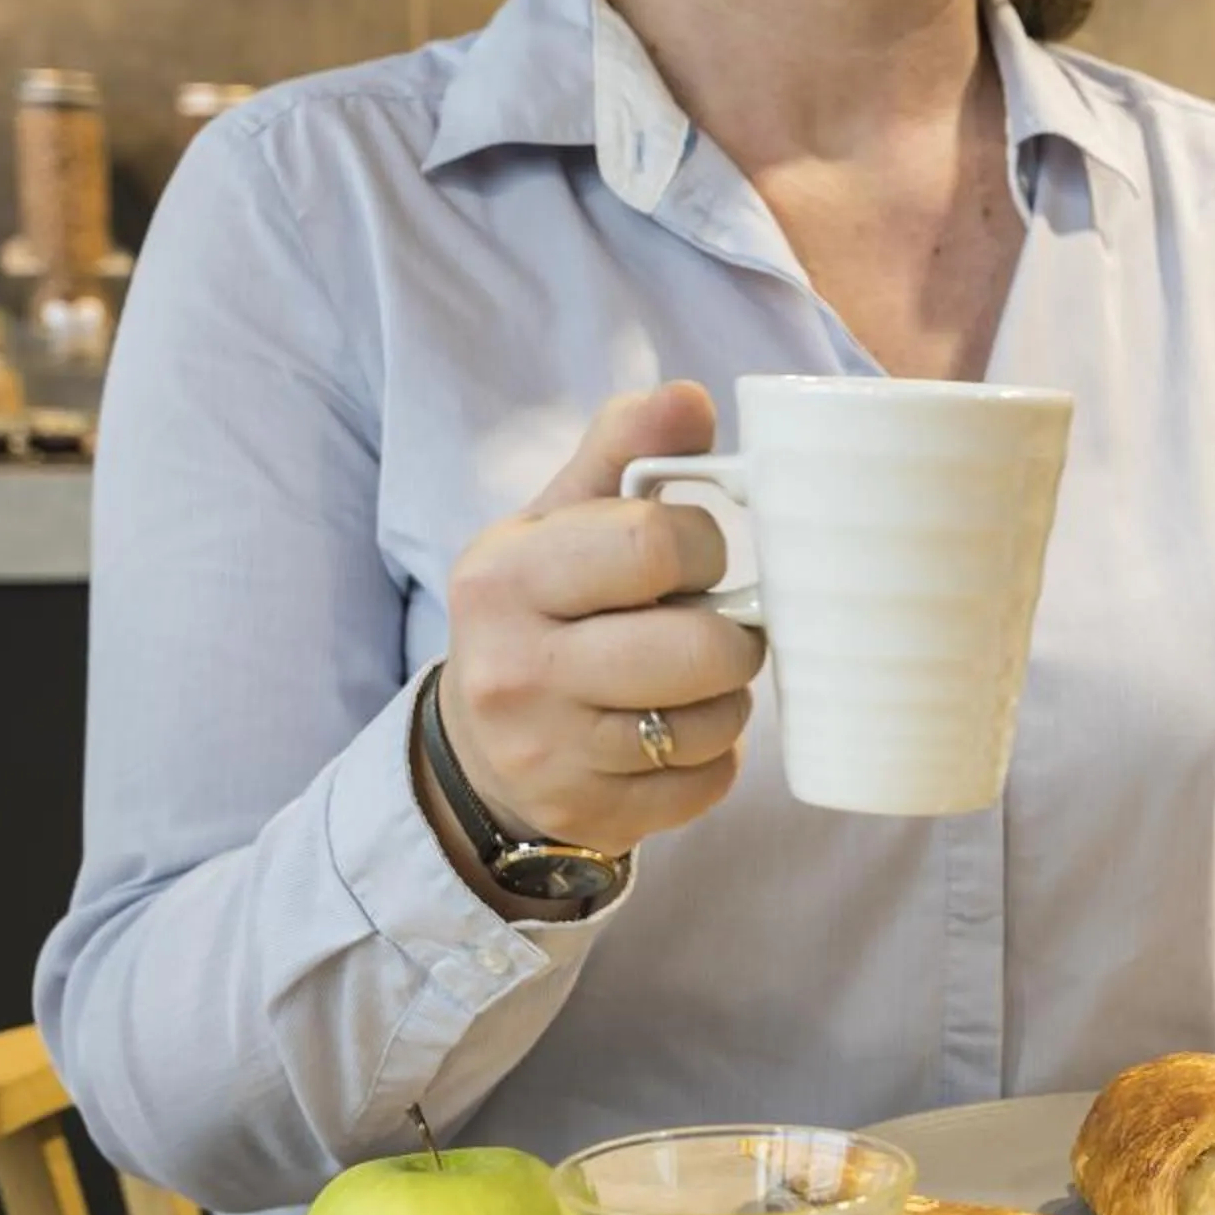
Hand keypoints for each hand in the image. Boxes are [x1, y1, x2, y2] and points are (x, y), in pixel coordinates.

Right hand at [431, 382, 765, 863]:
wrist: (482, 751)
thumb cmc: (542, 612)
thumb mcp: (556, 523)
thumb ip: (621, 456)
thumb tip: (691, 398)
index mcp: (506, 577)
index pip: (653, 544)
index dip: (704, 545)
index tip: (696, 554)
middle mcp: (517, 670)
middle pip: (700, 647)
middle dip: (732, 632)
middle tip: (715, 625)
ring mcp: (552, 754)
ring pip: (714, 719)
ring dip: (727, 695)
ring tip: (694, 677)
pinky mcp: (595, 816)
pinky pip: (709, 780)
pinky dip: (715, 754)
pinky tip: (678, 731)